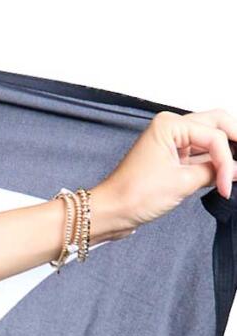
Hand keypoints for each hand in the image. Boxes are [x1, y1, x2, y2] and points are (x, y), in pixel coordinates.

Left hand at [92, 108, 236, 234]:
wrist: (111, 212)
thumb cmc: (134, 195)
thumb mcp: (183, 182)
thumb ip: (216, 172)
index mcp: (170, 124)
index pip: (215, 137)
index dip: (226, 163)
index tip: (226, 187)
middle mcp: (171, 127)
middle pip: (218, 123)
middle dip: (236, 139)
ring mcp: (172, 141)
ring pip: (213, 137)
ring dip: (228, 151)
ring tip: (236, 171)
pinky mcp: (173, 156)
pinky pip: (203, 152)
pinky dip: (218, 161)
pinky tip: (229, 173)